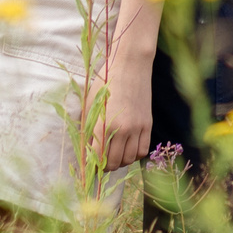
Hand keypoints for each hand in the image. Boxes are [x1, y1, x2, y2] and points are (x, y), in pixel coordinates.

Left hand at [94, 54, 153, 169]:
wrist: (131, 66)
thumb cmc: (106, 82)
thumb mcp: (91, 104)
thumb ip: (88, 127)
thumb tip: (85, 148)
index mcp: (104, 125)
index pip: (98, 157)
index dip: (93, 165)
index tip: (90, 165)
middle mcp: (122, 130)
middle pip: (114, 162)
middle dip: (106, 166)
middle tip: (101, 163)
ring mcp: (137, 128)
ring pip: (129, 159)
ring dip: (121, 162)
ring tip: (115, 156)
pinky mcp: (147, 124)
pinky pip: (142, 150)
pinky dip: (135, 155)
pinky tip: (128, 149)